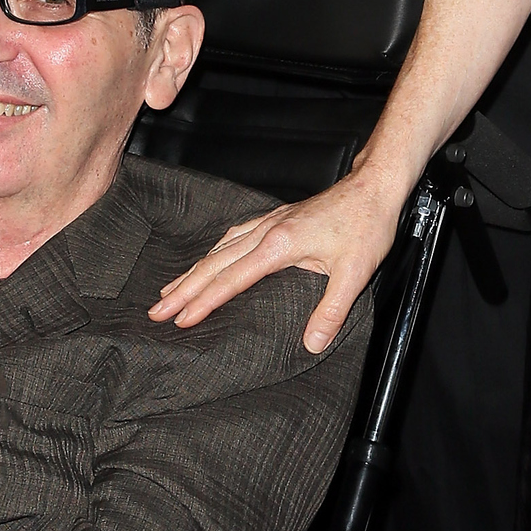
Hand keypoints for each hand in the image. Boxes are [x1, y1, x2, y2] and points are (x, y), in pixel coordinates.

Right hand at [149, 164, 404, 352]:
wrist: (374, 186)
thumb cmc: (366, 224)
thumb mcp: (354, 273)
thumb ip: (331, 311)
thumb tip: (312, 344)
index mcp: (279, 245)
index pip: (231, 279)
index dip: (204, 302)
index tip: (180, 320)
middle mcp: (267, 230)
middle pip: (215, 263)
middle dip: (184, 289)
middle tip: (156, 311)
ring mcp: (271, 221)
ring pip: (221, 248)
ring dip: (195, 269)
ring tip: (171, 289)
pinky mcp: (279, 218)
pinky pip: (235, 235)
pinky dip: (215, 250)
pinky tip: (212, 256)